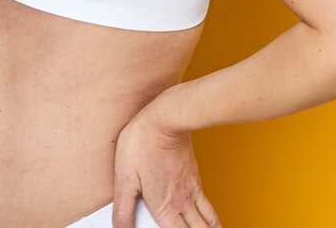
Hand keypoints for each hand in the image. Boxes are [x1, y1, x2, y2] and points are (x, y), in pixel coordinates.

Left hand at [112, 97, 220, 227]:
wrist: (166, 117)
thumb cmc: (142, 144)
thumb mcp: (124, 178)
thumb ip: (123, 209)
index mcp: (165, 207)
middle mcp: (182, 202)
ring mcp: (192, 189)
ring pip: (209, 220)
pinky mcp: (194, 176)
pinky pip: (208, 204)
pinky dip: (212, 218)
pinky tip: (208, 218)